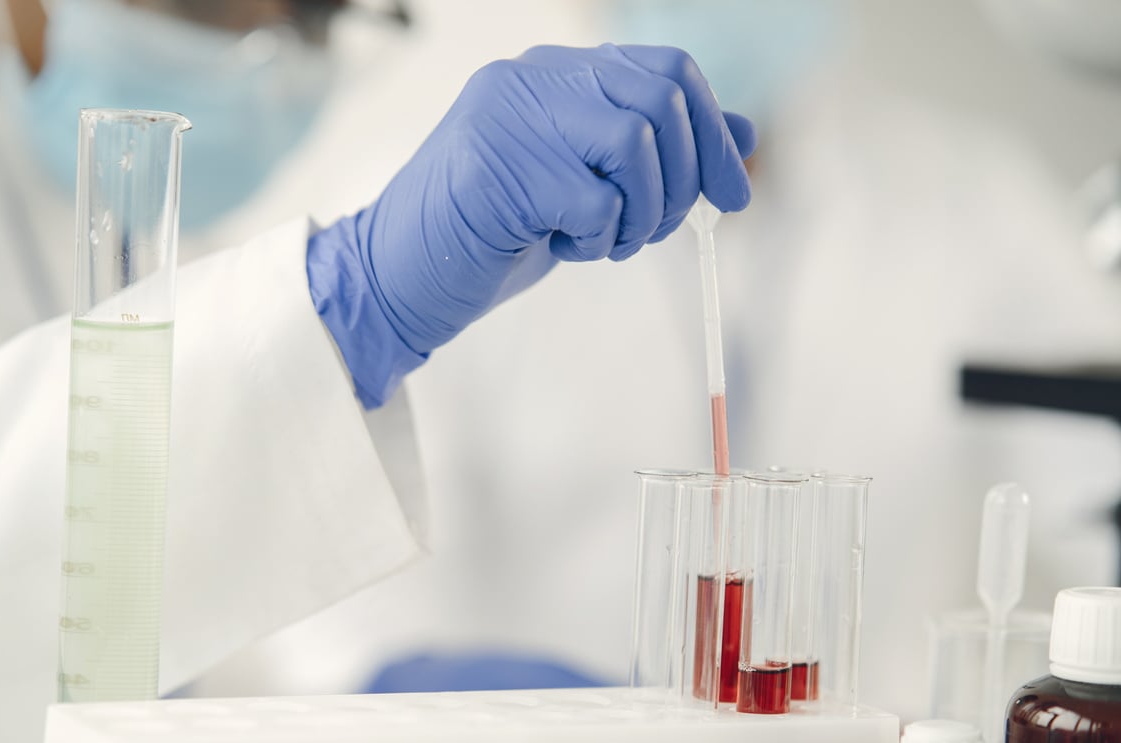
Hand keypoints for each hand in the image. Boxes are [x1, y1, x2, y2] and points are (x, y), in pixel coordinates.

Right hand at [356, 43, 755, 355]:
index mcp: (554, 72)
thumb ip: (654, 155)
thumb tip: (742, 136)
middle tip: (656, 231)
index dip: (712, 132)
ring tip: (606, 243)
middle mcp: (531, 78)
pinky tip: (562, 248)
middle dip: (684, 179)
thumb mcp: (586, 188)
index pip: (666, 69)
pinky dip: (597, 238)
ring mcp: (508, 117)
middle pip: (660, 99)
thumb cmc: (492, 234)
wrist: (398, 277)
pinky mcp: (494, 170)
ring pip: (634, 141)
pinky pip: (594, 199)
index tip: (732, 194)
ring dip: (642, 212)